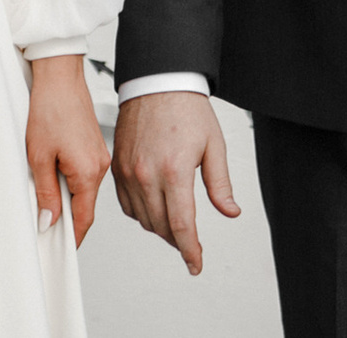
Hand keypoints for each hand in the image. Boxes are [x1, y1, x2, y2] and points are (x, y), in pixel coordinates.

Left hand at [26, 55, 108, 244]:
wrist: (59, 77)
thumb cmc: (50, 108)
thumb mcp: (39, 156)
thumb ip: (46, 192)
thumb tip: (48, 219)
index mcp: (89, 172)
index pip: (83, 218)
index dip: (71, 237)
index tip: (60, 249)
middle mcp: (99, 166)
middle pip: (84, 205)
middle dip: (66, 218)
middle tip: (44, 224)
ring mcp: (99, 155)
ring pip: (83, 189)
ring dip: (66, 196)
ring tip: (43, 189)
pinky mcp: (94, 146)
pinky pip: (84, 174)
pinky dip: (69, 180)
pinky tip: (52, 171)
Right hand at [112, 90, 238, 274]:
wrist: (157, 82)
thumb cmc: (186, 108)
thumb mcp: (214, 145)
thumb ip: (220, 184)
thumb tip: (229, 211)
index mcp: (174, 170)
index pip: (182, 225)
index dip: (190, 251)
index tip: (196, 263)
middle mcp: (147, 174)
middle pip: (161, 227)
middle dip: (178, 242)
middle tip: (191, 246)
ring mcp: (129, 172)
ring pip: (143, 219)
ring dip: (160, 229)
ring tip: (175, 228)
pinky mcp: (117, 168)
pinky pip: (126, 205)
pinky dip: (141, 214)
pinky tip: (154, 210)